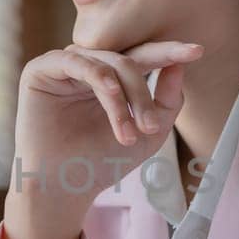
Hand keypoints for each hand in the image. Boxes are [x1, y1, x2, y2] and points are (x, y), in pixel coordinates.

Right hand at [2, 40, 199, 238]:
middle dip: (144, 94)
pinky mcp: (41, 69)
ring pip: (107, 64)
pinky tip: (111, 98)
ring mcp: (64, 66)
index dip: (169, 52)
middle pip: (127, 60)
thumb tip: (180, 65)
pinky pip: (78, 63)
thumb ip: (167, 100)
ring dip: (125, 98)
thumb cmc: (102, 162)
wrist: (64, 187)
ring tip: (129, 134)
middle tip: (151, 128)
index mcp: (110, 77)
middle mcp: (87, 66)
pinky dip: (100, 80)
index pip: (142, 57)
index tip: (198, 51)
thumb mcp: (149, 133)